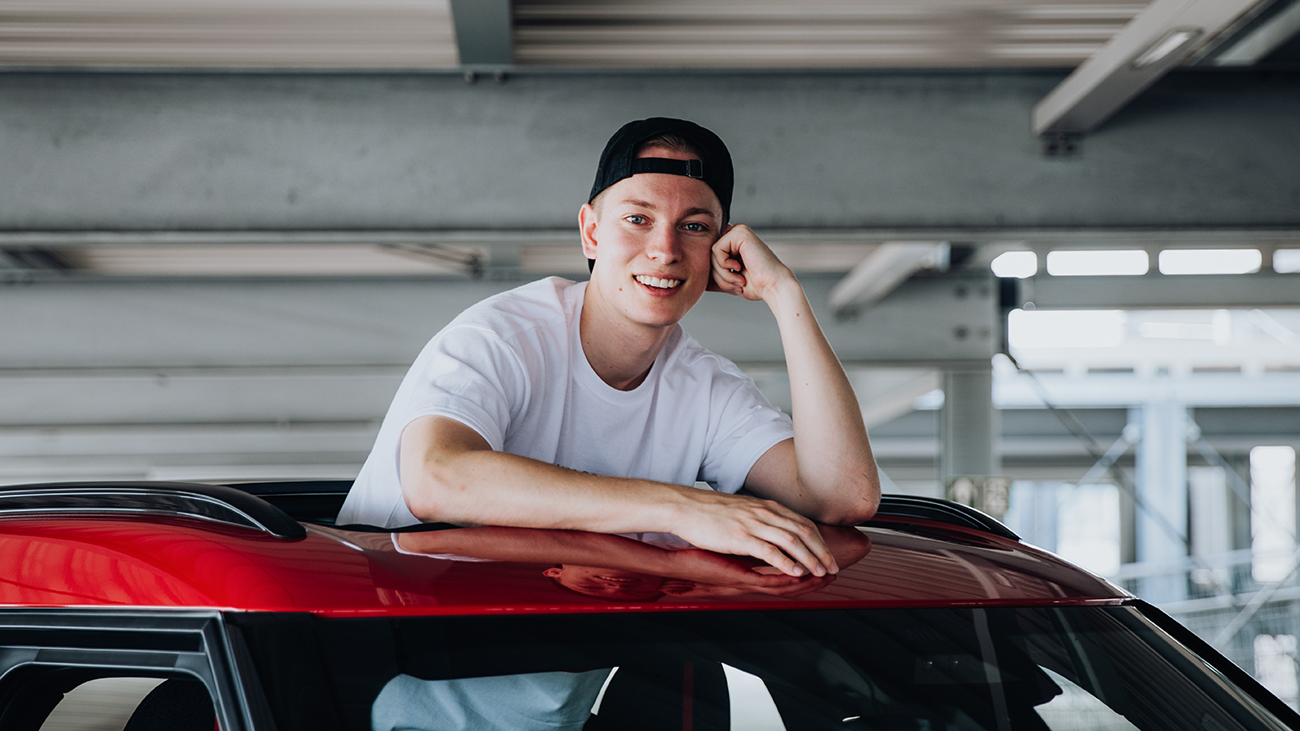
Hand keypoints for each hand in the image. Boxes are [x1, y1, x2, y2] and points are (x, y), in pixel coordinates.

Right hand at [667, 487, 838, 577]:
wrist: (686, 507)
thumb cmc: (710, 511)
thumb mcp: (743, 509)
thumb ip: (761, 519)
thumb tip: (775, 533)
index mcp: (766, 506)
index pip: (803, 523)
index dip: (819, 540)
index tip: (828, 554)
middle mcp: (764, 512)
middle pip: (803, 532)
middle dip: (821, 551)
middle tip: (832, 567)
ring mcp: (754, 523)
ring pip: (792, 541)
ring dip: (810, 558)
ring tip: (819, 572)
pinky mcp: (741, 536)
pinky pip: (770, 550)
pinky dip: (786, 562)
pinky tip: (796, 572)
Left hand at [707, 224, 794, 301]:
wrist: (773, 287)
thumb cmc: (756, 286)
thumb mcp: (729, 280)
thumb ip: (714, 276)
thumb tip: (697, 278)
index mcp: (733, 243)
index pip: (709, 257)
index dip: (716, 275)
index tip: (735, 285)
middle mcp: (735, 234)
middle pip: (708, 255)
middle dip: (719, 275)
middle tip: (737, 283)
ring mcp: (738, 231)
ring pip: (711, 253)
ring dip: (722, 273)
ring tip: (739, 279)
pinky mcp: (739, 232)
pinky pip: (716, 249)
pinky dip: (724, 265)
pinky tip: (739, 268)